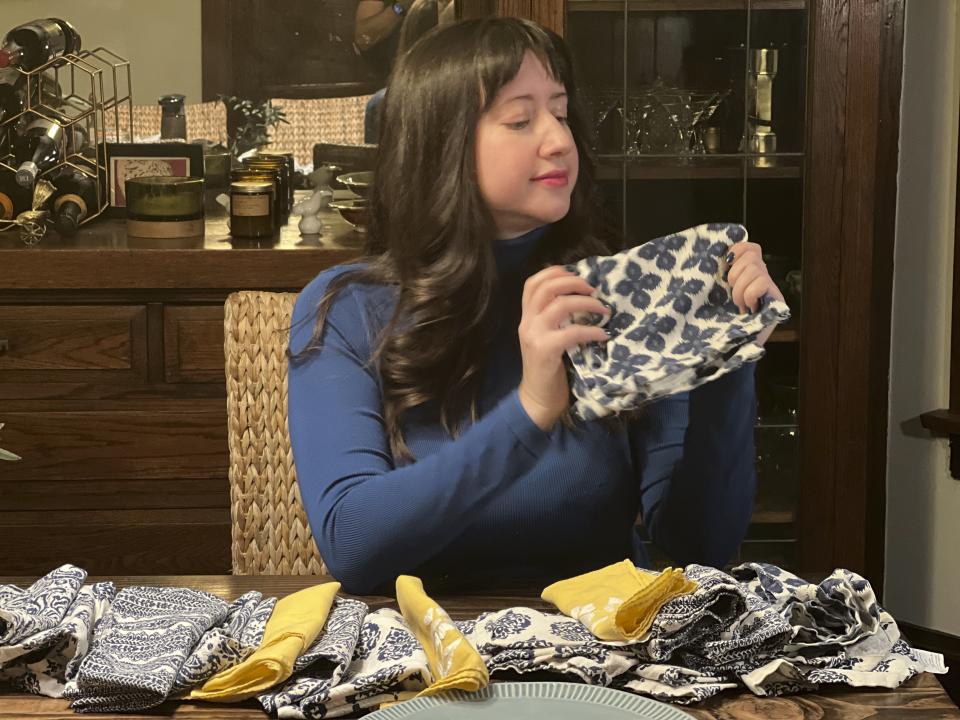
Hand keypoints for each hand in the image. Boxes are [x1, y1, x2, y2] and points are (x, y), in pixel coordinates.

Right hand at [517, 267, 610, 430]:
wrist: (538, 398)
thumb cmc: (548, 368)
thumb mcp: (546, 337)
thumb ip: (554, 319)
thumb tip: (581, 298)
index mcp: (526, 317)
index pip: (532, 283)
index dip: (554, 272)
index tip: (575, 274)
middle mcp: (527, 322)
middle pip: (546, 288)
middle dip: (573, 282)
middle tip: (593, 288)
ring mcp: (534, 336)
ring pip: (560, 305)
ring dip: (587, 303)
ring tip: (603, 309)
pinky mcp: (546, 350)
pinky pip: (572, 332)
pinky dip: (591, 330)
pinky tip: (603, 334)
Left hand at [725, 241, 784, 345]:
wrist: (735, 346)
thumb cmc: (725, 320)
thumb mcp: (718, 295)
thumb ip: (721, 277)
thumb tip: (716, 257)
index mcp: (748, 273)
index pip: (750, 247)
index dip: (738, 249)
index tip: (726, 264)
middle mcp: (762, 277)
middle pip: (751, 255)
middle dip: (735, 274)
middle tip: (732, 294)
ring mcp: (770, 288)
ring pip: (754, 268)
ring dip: (740, 289)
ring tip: (739, 305)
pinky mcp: (777, 300)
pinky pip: (760, 283)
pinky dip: (749, 295)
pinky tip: (749, 308)